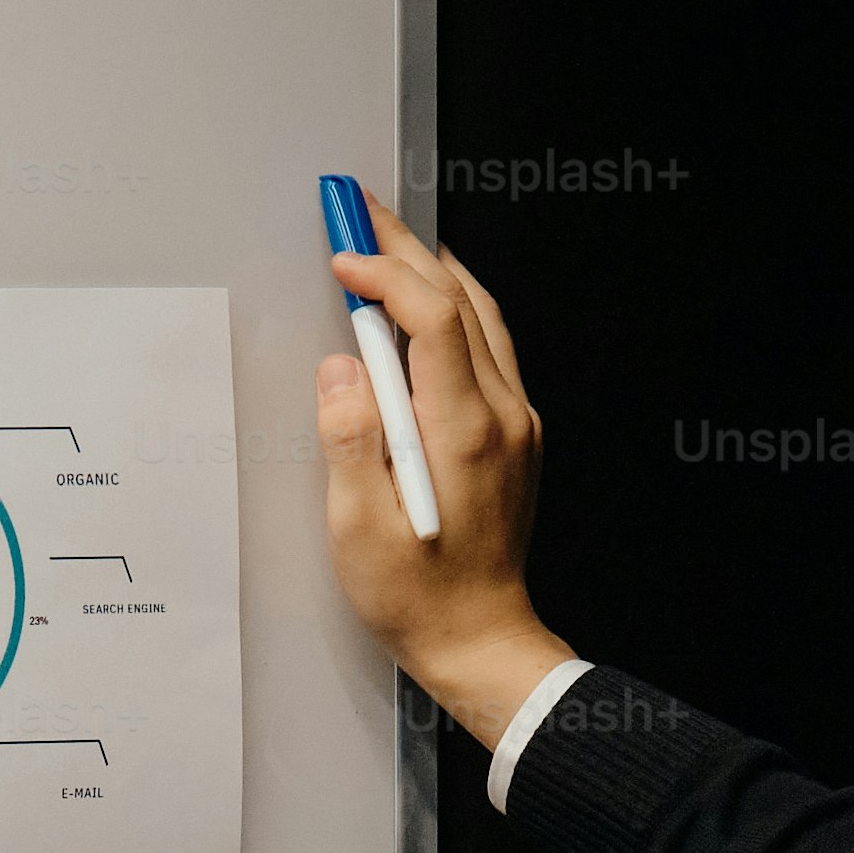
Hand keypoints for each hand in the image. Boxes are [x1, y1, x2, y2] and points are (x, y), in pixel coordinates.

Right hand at [313, 194, 574, 745]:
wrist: (483, 644)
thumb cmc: (420, 599)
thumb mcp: (359, 531)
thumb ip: (349, 439)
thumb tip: (340, 369)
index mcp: (463, 430)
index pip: (431, 315)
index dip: (383, 274)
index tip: (339, 258)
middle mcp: (502, 415)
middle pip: (461, 299)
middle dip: (404, 247)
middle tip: (355, 208)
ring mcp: (515, 423)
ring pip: (482, 316)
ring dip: (432, 270)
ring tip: (384, 239)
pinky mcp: (513, 436)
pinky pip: (488, 347)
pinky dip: (451, 308)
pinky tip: (420, 305)